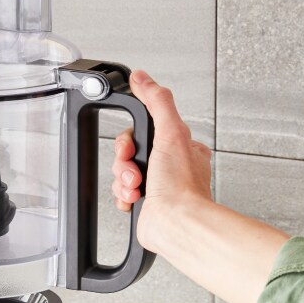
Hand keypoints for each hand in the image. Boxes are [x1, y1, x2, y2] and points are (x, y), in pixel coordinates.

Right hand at [112, 70, 212, 253]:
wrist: (176, 224)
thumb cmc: (181, 187)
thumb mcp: (172, 131)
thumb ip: (157, 101)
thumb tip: (143, 78)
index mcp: (180, 147)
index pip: (145, 130)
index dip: (132, 138)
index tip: (132, 145)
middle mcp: (170, 166)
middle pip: (129, 152)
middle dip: (125, 162)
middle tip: (135, 170)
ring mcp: (157, 186)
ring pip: (123, 173)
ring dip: (124, 180)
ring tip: (137, 188)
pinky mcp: (146, 204)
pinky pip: (122, 193)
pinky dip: (124, 197)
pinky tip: (135, 199)